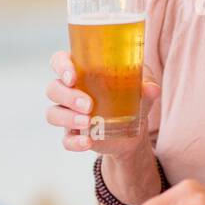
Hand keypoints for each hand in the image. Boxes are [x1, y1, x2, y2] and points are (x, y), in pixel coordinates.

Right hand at [45, 49, 160, 157]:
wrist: (135, 130)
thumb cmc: (134, 96)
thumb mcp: (143, 87)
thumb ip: (147, 84)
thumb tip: (151, 89)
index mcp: (82, 71)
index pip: (59, 61)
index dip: (61, 66)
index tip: (72, 76)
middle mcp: (70, 91)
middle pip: (54, 88)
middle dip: (68, 96)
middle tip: (88, 105)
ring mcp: (69, 113)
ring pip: (53, 113)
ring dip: (67, 118)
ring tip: (87, 122)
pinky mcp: (73, 134)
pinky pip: (65, 139)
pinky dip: (74, 142)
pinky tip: (87, 142)